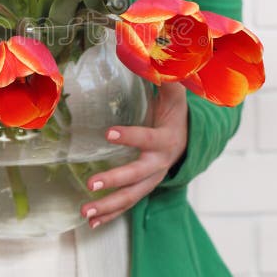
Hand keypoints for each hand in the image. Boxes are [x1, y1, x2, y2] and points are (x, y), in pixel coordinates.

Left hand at [80, 82, 187, 227]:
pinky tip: (91, 223)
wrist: (191, 139)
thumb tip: (151, 54)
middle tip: (91, 183)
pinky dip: (110, 215)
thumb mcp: (174, 93)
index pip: (147, 139)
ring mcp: (152, 179)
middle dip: (114, 180)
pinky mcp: (144, 188)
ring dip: (108, 205)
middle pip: (137, 176)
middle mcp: (159, 164)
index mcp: (165, 139)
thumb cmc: (176, 112)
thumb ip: (164, 76)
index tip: (108, 132)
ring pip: (131, 196)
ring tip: (85, 211)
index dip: (130, 136)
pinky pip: (127, 205)